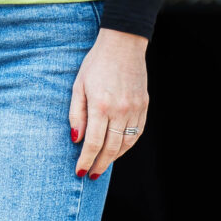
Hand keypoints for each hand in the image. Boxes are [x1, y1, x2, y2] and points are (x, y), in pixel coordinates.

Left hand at [69, 27, 147, 178]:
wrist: (123, 44)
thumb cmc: (95, 64)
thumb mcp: (78, 86)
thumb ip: (76, 114)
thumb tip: (76, 139)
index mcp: (101, 105)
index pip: (93, 143)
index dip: (86, 160)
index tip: (80, 172)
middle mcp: (120, 110)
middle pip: (111, 147)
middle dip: (100, 164)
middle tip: (91, 175)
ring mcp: (135, 109)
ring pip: (126, 143)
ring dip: (114, 157)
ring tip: (103, 165)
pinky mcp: (144, 106)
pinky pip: (137, 132)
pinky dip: (128, 144)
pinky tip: (118, 150)